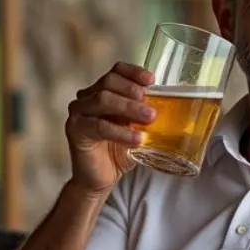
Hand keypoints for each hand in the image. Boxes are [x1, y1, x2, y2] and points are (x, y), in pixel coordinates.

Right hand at [65, 62, 156, 195]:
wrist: (101, 178)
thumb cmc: (119, 151)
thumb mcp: (138, 128)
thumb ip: (147, 115)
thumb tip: (175, 107)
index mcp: (103, 91)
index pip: (116, 71)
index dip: (133, 72)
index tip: (152, 80)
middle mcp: (87, 97)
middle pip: (109, 82)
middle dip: (133, 91)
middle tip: (152, 108)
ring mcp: (78, 112)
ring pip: (103, 99)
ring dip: (129, 108)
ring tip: (149, 118)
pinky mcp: (75, 129)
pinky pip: (99, 126)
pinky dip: (120, 131)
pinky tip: (137, 139)